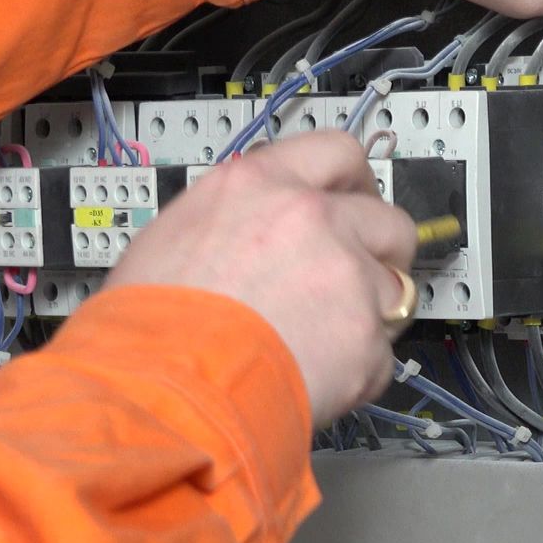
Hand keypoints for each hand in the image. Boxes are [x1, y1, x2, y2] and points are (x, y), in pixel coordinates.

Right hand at [106, 132, 415, 423]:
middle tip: (356, 279)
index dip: (355, 182)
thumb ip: (237, 218)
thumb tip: (254, 230)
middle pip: (389, 221)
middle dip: (381, 252)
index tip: (357, 199)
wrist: (161, 389)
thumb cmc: (147, 326)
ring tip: (324, 342)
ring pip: (395, 289)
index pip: (337, 152)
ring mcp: (349, 277)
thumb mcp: (175, 234)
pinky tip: (316, 379)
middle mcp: (314, 220)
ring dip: (370, 314)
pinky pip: (381, 353)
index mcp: (261, 184)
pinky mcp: (368, 338)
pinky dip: (358, 371)